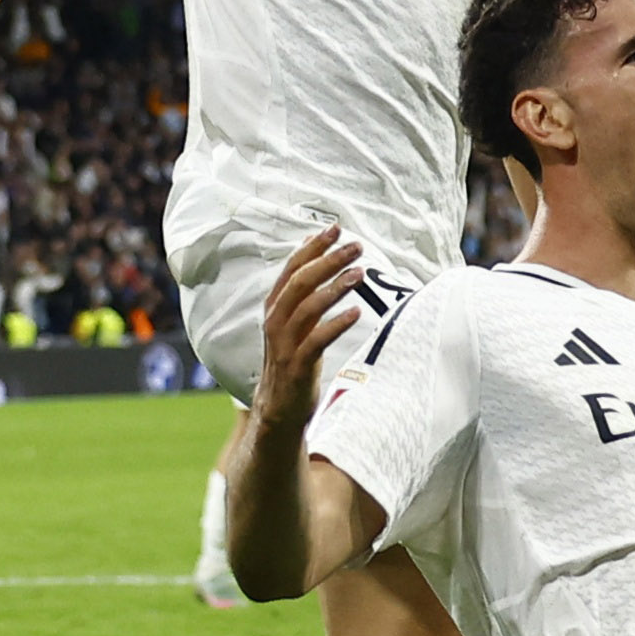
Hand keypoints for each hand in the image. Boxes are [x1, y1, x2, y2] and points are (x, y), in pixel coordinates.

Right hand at [255, 226, 362, 429]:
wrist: (279, 406)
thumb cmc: (292, 358)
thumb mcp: (293, 320)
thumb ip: (302, 288)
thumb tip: (311, 248)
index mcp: (274, 307)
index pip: (292, 268)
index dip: (313, 247)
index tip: (336, 229)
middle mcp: (275, 321)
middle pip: (300, 283)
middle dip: (328, 261)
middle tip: (356, 247)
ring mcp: (284, 344)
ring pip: (308, 308)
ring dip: (335, 288)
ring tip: (359, 274)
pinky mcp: (297, 365)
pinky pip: (317, 340)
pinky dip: (336, 324)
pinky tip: (357, 312)